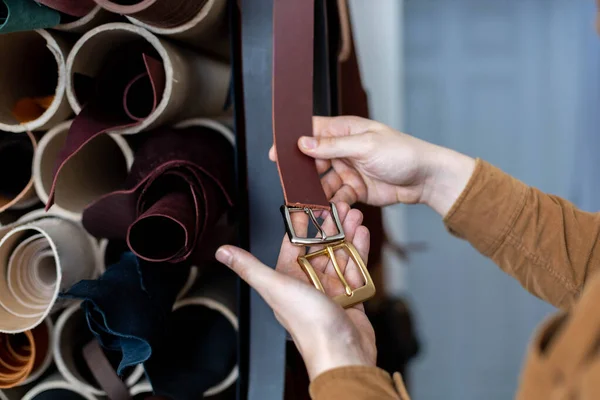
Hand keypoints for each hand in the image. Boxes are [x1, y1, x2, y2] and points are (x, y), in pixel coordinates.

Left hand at [215, 202, 375, 379]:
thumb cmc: (309, 324)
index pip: (294, 245)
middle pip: (320, 247)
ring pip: (339, 255)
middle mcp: (308, 284)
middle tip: (340, 205)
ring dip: (347, 234)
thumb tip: (222, 252)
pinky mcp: (351, 297)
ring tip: (354, 214)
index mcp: (287, 280)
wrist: (342, 354)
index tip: (312, 204)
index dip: (303, 223)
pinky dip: (359, 251)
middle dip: (330, 225)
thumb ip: (250, 267)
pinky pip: (355, 269)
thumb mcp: (276, 287)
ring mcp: (331, 291)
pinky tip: (362, 234)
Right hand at [269, 116, 475, 216]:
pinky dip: (332, 204)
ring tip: (311, 202)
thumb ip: (333, 146)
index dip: (293, 140)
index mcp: (344, 131)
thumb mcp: (366, 146)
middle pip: (312, 160)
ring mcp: (347, 171)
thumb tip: (303, 143)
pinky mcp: (354, 190)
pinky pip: (336, 198)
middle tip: (293, 185)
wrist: (426, 179)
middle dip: (303, 172)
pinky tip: (332, 209)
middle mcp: (343, 150)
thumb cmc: (402, 153)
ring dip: (316, 192)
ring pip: (321, 182)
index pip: (311, 131)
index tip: (277, 153)